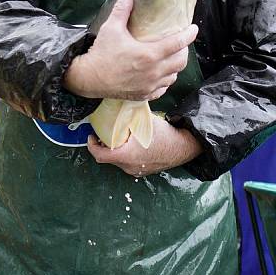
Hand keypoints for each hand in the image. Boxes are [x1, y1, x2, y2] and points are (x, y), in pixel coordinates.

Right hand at [63, 0, 197, 100]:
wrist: (89, 78)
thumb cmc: (101, 53)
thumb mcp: (111, 28)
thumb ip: (122, 10)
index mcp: (150, 54)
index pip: (178, 43)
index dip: (189, 35)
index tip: (193, 29)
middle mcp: (154, 72)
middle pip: (181, 61)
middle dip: (184, 51)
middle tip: (180, 43)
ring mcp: (150, 85)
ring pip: (174, 76)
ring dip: (175, 66)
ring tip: (171, 57)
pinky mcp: (144, 95)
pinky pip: (163, 88)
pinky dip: (165, 80)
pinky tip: (161, 73)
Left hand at [87, 116, 202, 175]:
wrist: (184, 146)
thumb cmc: (166, 134)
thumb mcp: (144, 121)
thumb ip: (130, 115)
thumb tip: (120, 102)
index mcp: (127, 155)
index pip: (100, 155)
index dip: (91, 146)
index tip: (91, 137)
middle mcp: (129, 166)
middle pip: (109, 158)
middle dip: (104, 146)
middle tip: (103, 134)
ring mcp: (136, 171)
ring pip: (118, 161)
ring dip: (115, 150)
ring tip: (117, 138)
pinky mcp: (143, 172)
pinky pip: (128, 164)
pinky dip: (125, 155)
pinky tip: (130, 144)